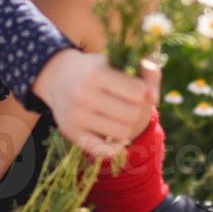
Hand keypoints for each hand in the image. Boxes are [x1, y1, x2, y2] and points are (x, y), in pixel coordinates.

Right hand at [32, 49, 160, 159]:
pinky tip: (118, 136)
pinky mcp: (72, 134)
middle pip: (132, 114)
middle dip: (139, 110)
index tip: (138, 88)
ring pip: (123, 133)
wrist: (57, 77)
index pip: (138, 92)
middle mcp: (83, 96)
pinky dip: (116, 147)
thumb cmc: (95, 68)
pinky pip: (103, 151)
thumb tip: (154, 97)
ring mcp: (77, 117)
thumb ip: (146, 71)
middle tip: (132, 105)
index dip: (144, 91)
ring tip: (124, 117)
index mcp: (96, 74)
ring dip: (129, 127)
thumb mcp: (118, 60)